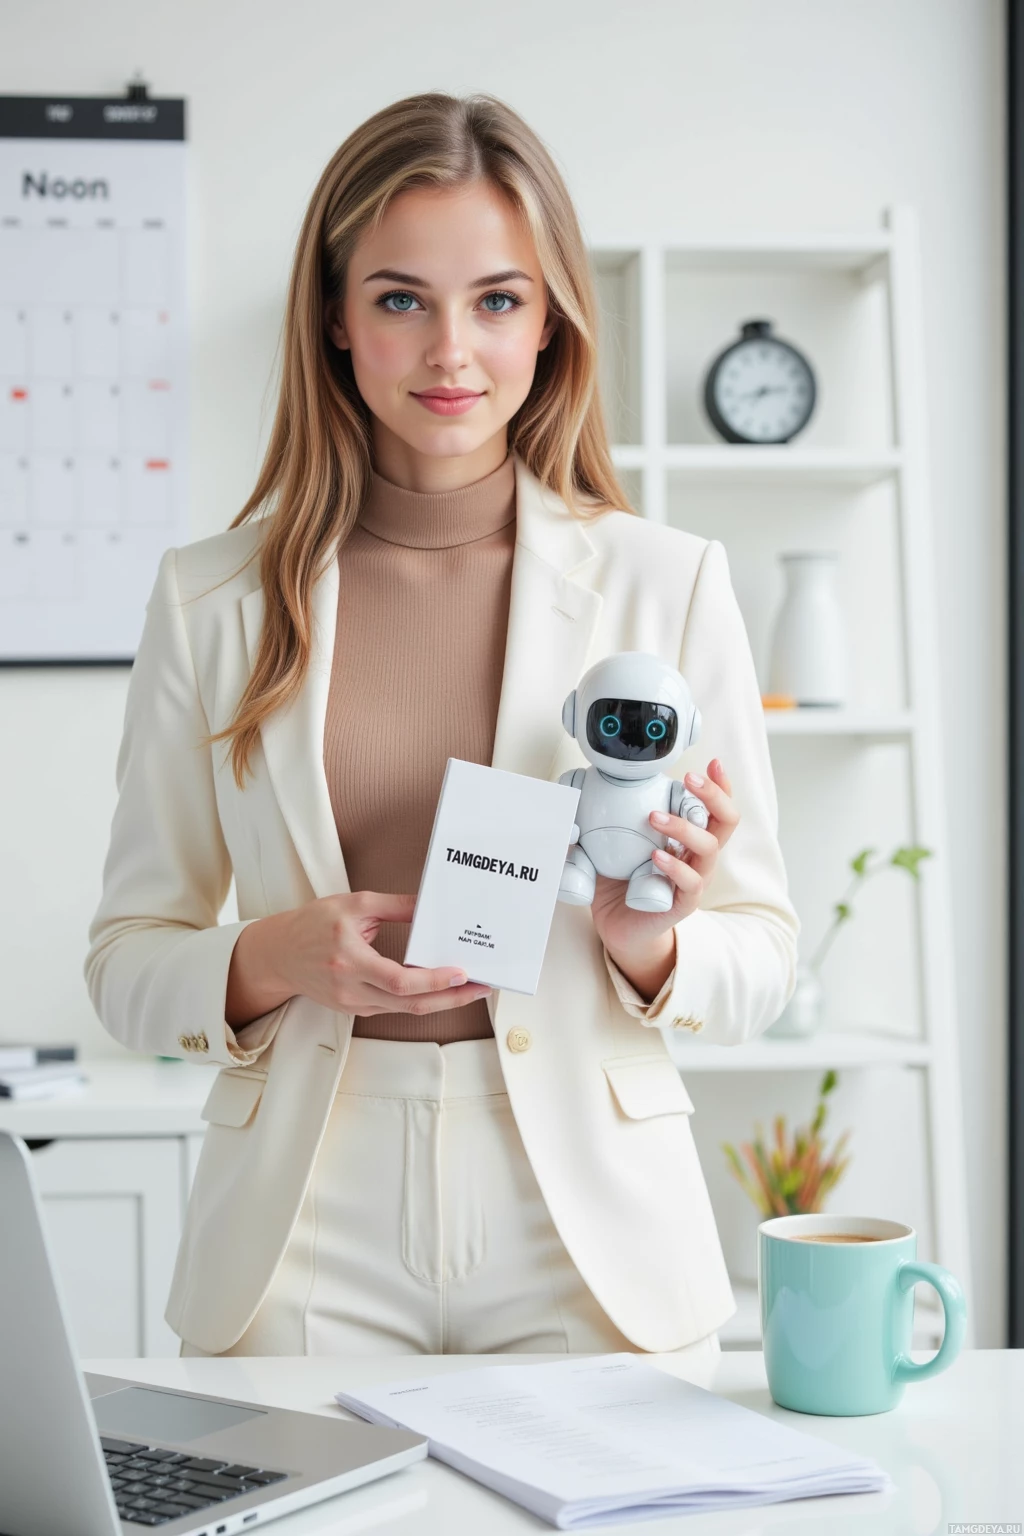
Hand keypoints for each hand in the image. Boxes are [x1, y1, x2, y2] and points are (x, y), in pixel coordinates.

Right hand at [226, 891, 490, 1026]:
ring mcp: (352, 1003)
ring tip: (470, 988)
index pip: (399, 980)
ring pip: (404, 1010)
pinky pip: (393, 1007)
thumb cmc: (311, 925)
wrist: (277, 955)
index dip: (433, 981)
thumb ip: (394, 906)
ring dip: (439, 1001)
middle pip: (409, 1004)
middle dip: (451, 999)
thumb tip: (429, 905)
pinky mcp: (354, 1008)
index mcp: (349, 959)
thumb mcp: (352, 905)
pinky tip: (440, 989)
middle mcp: (351, 988)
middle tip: (481, 988)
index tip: (461, 973)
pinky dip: (420, 1000)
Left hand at [590, 760, 738, 997]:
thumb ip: (601, 820)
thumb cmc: (621, 881)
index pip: (715, 808)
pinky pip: (690, 882)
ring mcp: (695, 880)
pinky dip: (675, 866)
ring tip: (655, 817)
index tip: (712, 762)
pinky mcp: (683, 903)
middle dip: (713, 796)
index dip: (720, 785)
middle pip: (726, 822)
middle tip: (689, 779)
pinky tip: (656, 855)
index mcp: (688, 838)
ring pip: (709, 848)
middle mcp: (698, 857)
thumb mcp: (613, 844)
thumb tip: (568, 792)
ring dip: (684, 827)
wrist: (620, 927)